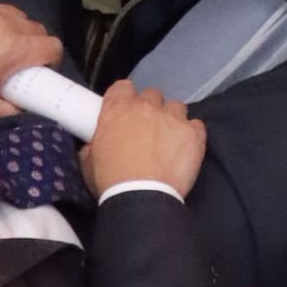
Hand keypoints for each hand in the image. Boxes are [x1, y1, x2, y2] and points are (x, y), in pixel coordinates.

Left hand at [0, 0, 60, 119]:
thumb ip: (9, 111)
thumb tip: (23, 108)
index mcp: (14, 47)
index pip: (52, 47)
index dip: (50, 63)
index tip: (37, 75)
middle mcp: (5, 21)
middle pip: (36, 28)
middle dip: (33, 46)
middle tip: (15, 65)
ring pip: (12, 14)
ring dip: (12, 30)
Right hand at [83, 80, 207, 199]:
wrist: (142, 199)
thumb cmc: (112, 183)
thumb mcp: (90, 165)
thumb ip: (91, 148)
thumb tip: (91, 146)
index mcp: (118, 109)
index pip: (123, 87)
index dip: (124, 99)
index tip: (125, 114)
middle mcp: (146, 106)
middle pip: (152, 96)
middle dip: (150, 111)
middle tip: (147, 133)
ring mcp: (173, 117)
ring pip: (175, 108)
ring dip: (172, 121)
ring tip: (169, 143)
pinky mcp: (193, 133)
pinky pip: (195, 126)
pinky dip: (191, 136)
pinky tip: (185, 151)